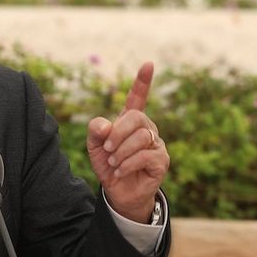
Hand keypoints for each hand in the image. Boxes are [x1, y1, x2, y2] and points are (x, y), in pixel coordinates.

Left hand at [86, 62, 169, 222]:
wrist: (118, 192)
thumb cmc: (108, 165)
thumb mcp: (95, 147)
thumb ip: (95, 131)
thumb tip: (105, 125)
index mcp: (130, 121)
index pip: (138, 97)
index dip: (142, 81)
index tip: (148, 64)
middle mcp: (147, 129)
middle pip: (136, 117)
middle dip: (118, 133)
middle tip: (107, 148)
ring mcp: (156, 144)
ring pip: (141, 137)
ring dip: (121, 151)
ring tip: (113, 162)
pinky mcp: (161, 161)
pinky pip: (146, 155)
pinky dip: (128, 163)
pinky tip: (120, 171)